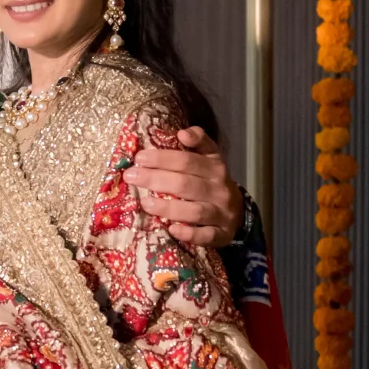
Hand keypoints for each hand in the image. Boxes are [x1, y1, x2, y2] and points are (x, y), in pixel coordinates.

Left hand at [126, 125, 241, 248]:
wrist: (237, 212)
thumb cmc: (212, 182)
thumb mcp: (210, 158)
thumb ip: (198, 142)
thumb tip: (182, 132)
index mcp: (215, 168)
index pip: (188, 161)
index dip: (163, 159)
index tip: (140, 158)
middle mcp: (220, 190)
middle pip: (186, 184)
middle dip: (156, 179)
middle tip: (131, 177)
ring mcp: (221, 213)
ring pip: (195, 211)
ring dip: (168, 207)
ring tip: (145, 203)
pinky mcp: (221, 235)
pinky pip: (205, 236)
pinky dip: (188, 233)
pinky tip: (171, 229)